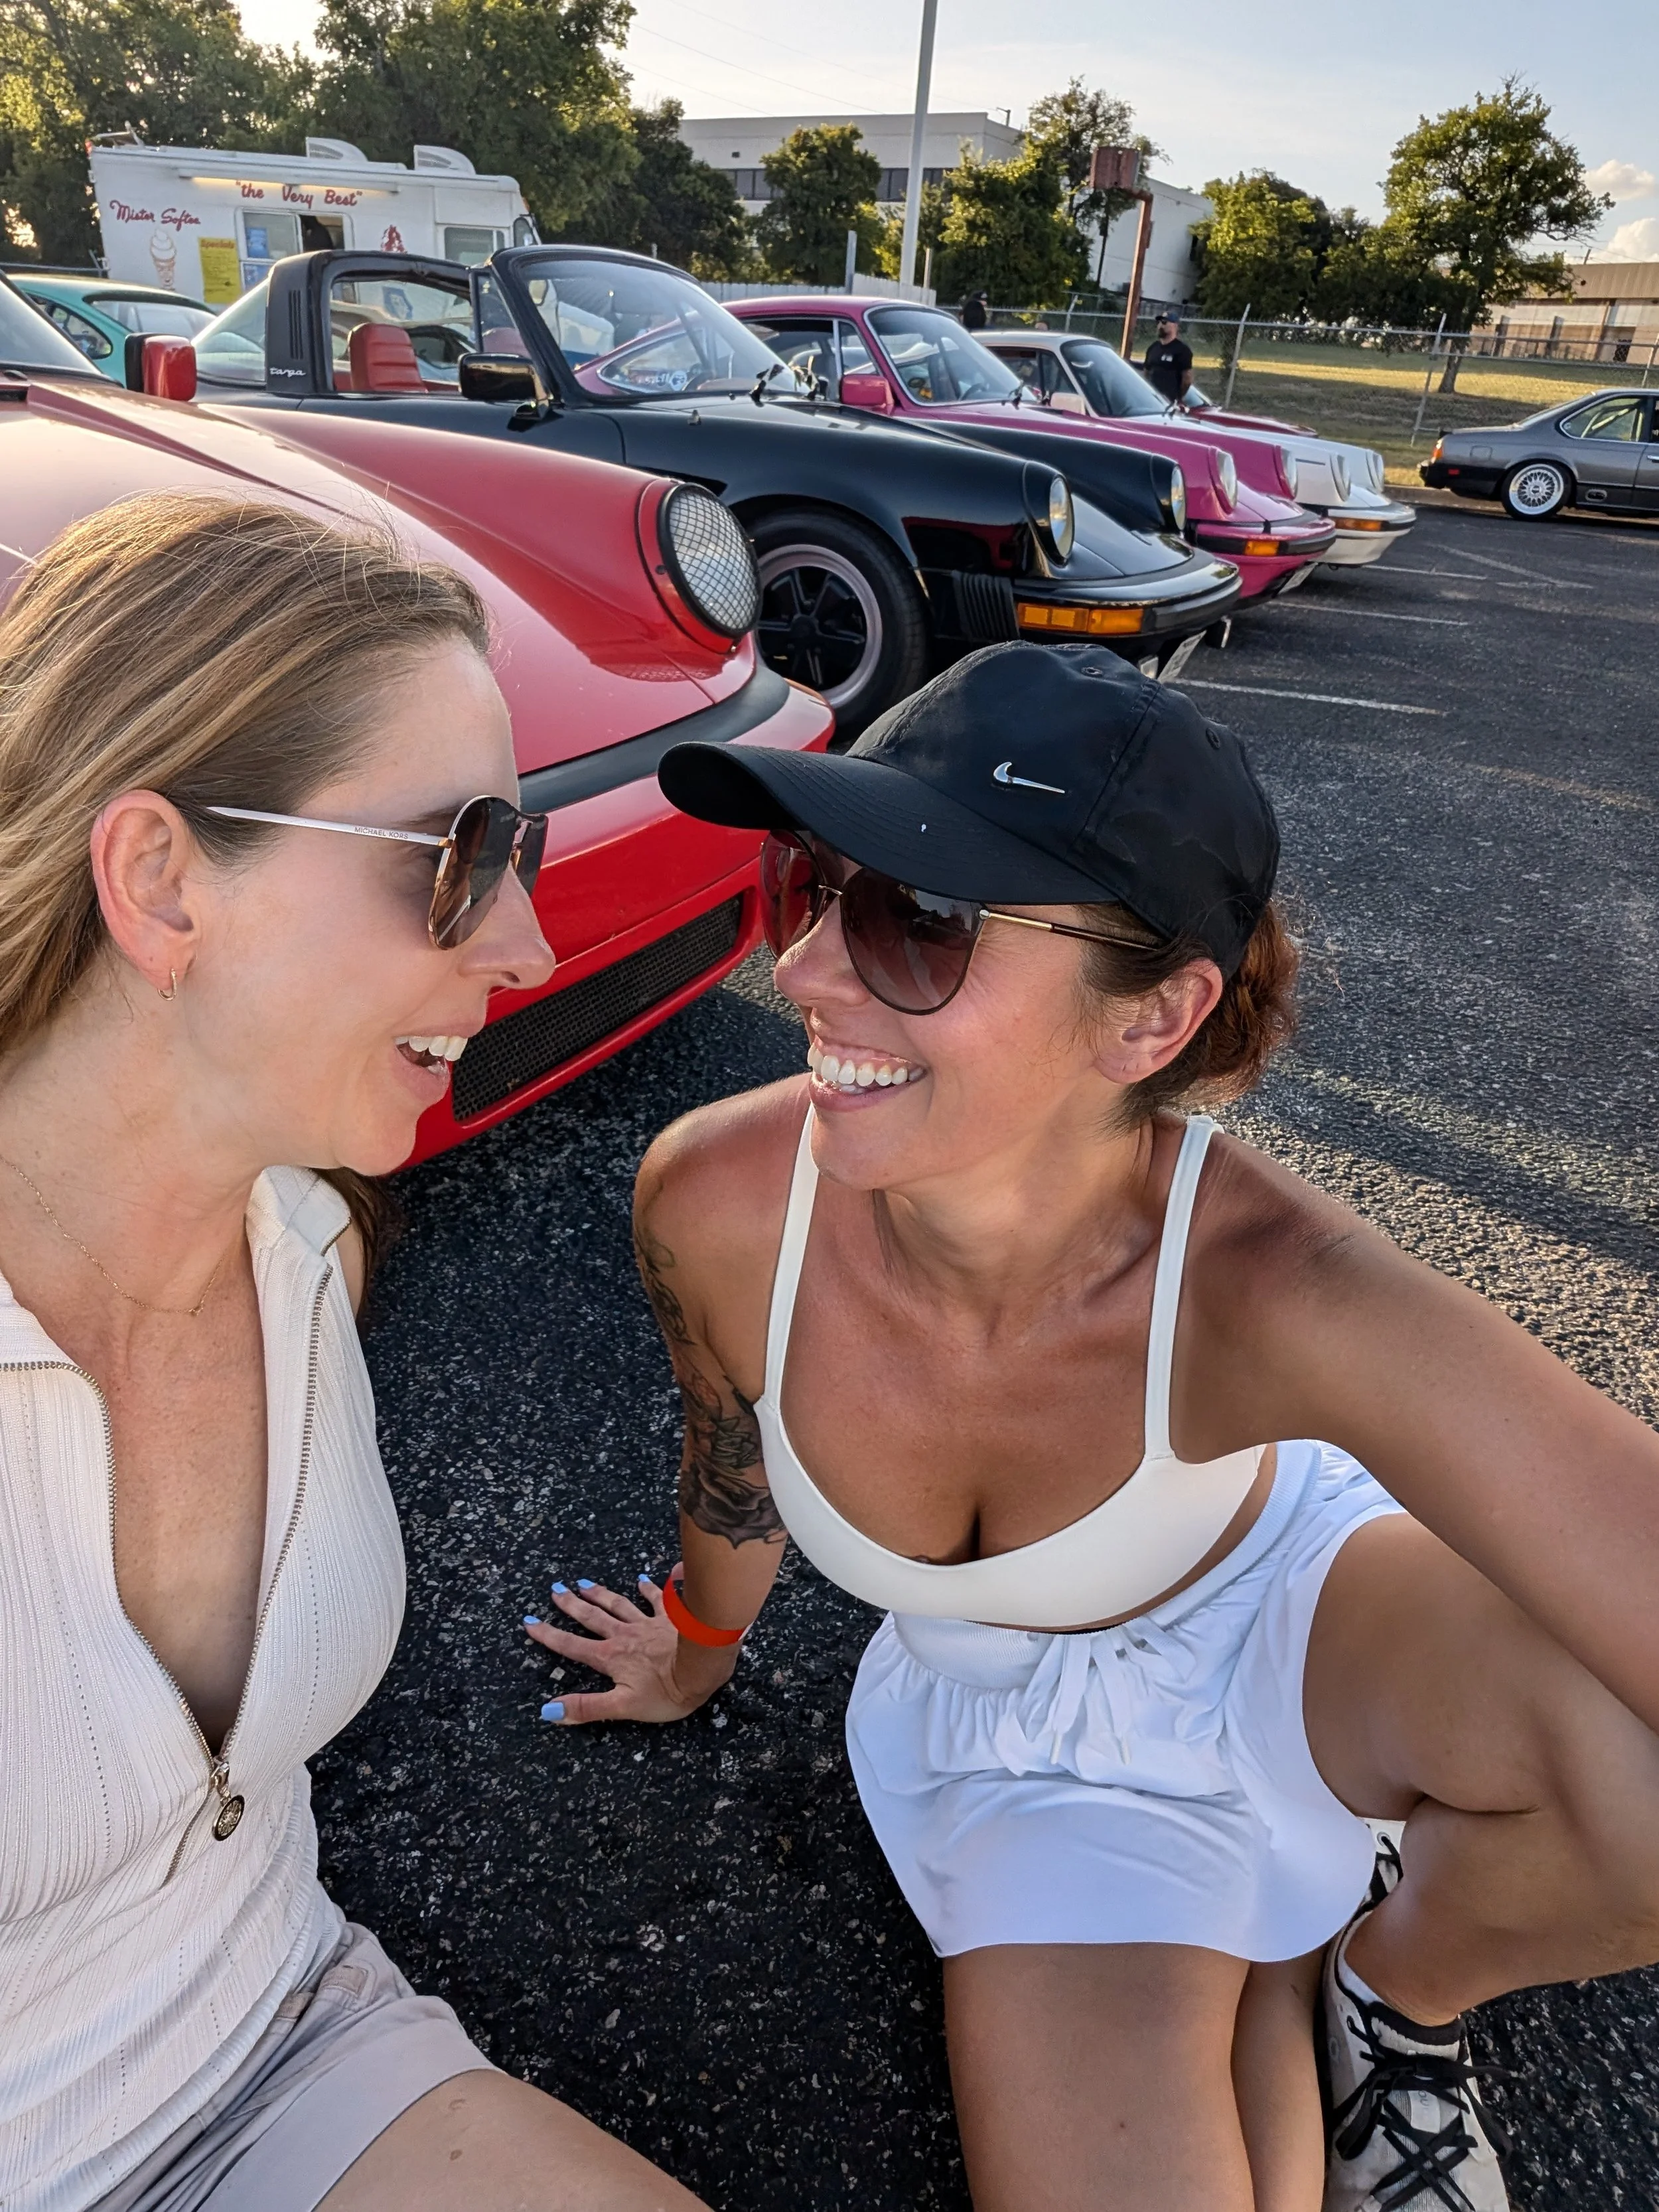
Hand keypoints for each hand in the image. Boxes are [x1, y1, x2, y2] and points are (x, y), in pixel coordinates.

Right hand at [523, 1572, 733, 1724]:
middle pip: (592, 1618)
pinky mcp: (670, 1617)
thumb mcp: (622, 1707)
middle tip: (555, 1590)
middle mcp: (624, 1636)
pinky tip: (641, 1579)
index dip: (549, 1636)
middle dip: (571, 1605)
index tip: (530, 1621)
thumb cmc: (666, 1692)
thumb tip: (549, 1710)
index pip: (572, 1646)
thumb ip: (587, 1707)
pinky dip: (648, 1588)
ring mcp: (647, 1624)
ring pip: (617, 1605)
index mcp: (611, 1658)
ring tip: (583, 1582)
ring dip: (600, 1594)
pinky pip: (656, 1599)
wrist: (703, 1667)